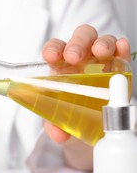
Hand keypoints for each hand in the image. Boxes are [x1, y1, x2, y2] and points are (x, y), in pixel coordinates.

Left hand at [41, 24, 130, 169]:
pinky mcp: (120, 67)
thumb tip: (57, 133)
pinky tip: (121, 48)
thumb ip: (53, 126)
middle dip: (77, 43)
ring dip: (101, 43)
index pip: (55, 49)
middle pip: (79, 39)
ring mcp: (101, 61)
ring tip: (100, 52)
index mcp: (60, 67)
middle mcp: (81, 59)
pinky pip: (121, 52)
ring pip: (102, 41)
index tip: (51, 56)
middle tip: (74, 56)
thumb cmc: (70, 114)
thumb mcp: (58, 120)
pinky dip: (121, 48)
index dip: (53, 48)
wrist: (90, 125)